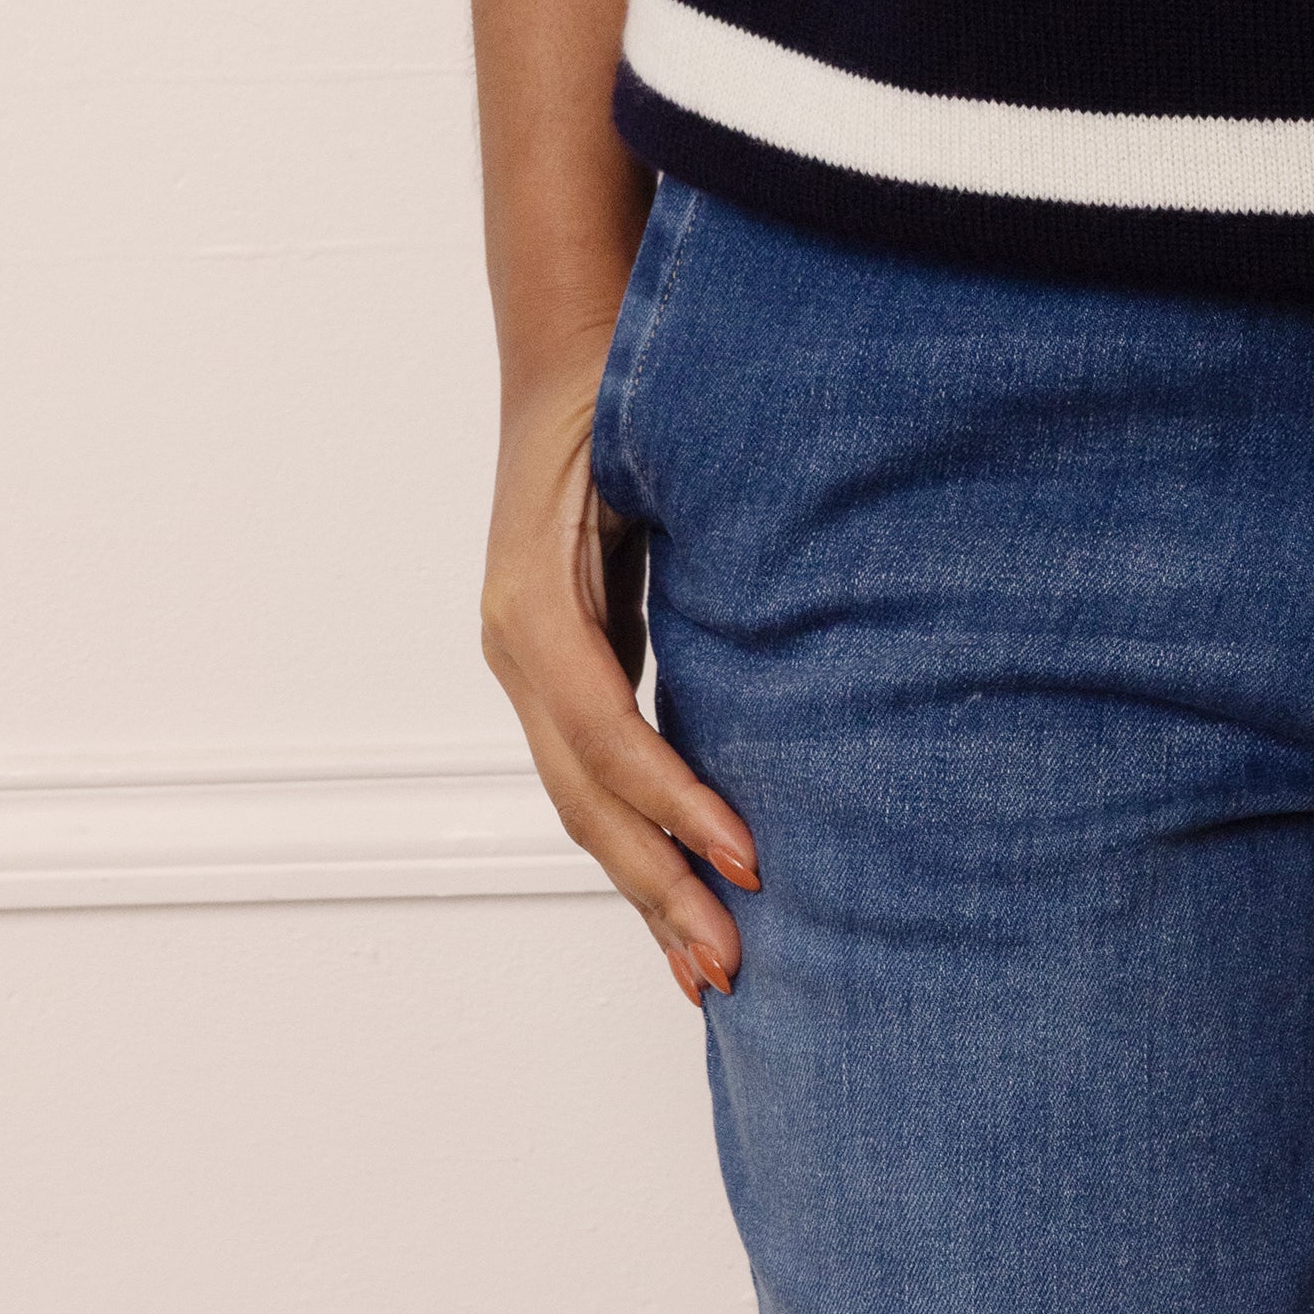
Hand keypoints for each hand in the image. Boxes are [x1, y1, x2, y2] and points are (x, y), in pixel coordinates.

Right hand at [481, 354, 758, 1000]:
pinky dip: (641, 836)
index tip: (754, 858)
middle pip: (585, 794)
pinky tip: (687, 888)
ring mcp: (529, 661)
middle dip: (660, 884)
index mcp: (534, 595)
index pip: (607, 727)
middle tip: (735, 966)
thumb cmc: (627, 379)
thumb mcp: (660, 442)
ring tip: (710, 970)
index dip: (677, 799)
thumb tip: (794, 598)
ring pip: (584, 801)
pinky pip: (595, 773)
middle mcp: (518, 641)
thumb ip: (709, 526)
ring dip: (648, 886)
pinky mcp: (560, 667)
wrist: (568, 344)